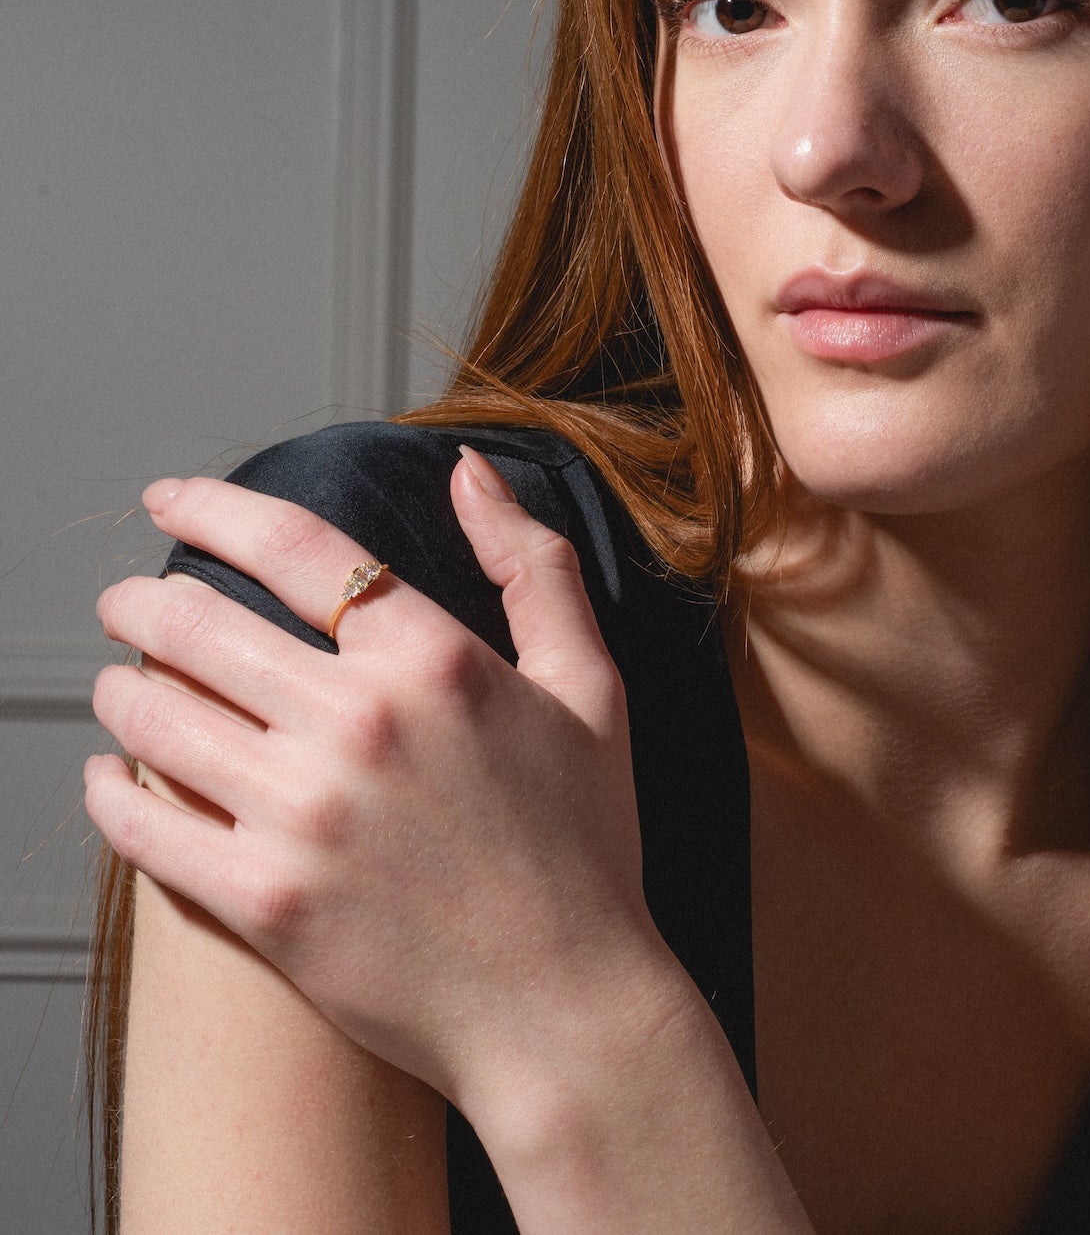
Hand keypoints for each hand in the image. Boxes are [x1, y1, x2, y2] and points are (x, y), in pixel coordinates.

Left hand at [85, 448, 677, 1114]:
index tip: (171, 496)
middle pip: (200, 624)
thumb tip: (469, 471)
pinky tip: (108, 775)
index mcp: (434, 661)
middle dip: (145, 598)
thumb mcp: (591, 686)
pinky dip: (108, 790)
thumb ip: (534, 566)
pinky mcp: (262, 903)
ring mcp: (302, 817)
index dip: (215, 507)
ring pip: (156, 717)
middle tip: (128, 598)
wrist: (565, 1007)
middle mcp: (358, 726)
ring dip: (120, 685)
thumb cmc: (585, 844)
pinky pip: (142, 827)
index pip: (293, 546)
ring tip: (118, 680)